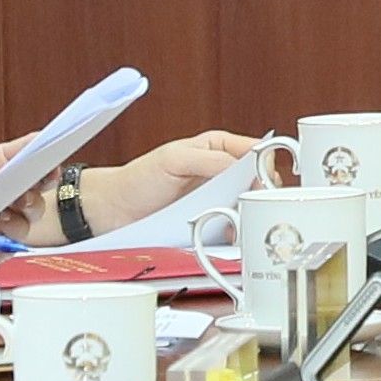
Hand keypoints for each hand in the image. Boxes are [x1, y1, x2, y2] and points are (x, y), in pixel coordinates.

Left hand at [71, 130, 263, 232]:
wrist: (114, 211)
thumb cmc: (139, 178)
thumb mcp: (175, 159)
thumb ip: (212, 160)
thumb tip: (244, 169)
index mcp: (218, 147)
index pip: (257, 152)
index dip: (265, 167)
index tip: (263, 183)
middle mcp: (222, 171)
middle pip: (258, 181)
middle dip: (258, 194)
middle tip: (250, 204)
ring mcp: (217, 197)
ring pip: (248, 205)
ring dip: (246, 214)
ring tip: (236, 220)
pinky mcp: (211, 220)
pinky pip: (233, 225)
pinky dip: (235, 231)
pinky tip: (229, 233)